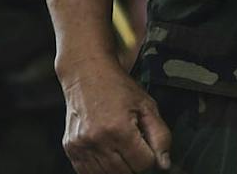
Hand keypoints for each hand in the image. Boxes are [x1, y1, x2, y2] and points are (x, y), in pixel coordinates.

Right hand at [60, 55, 171, 172]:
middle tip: (135, 148)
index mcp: (119, 128)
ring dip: (119, 168)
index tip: (148, 148)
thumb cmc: (116, 86)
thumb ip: (160, 136)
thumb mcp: (146, 105)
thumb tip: (165, 164)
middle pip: (125, 173)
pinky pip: (88, 173)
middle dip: (135, 164)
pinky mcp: (71, 149)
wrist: (86, 72)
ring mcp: (81, 146)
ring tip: (121, 149)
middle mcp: (98, 139)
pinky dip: (101, 169)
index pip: (143, 164)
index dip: (150, 158)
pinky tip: (107, 154)